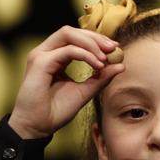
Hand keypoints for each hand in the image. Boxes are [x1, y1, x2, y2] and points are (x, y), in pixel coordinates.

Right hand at [7, 26, 123, 138]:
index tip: (115, 47)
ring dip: (90, 43)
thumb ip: (101, 77)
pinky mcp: (39, 63)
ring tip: (104, 58)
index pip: (75, 38)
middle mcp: (46, 53)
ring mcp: (40, 56)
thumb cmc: (56, 110)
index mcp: (55, 57)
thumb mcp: (85, 91)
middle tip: (113, 47)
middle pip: (71, 31)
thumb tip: (121, 65)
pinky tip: (97, 66)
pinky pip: (67, 50)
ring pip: (68, 34)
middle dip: (95, 37)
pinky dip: (85, 55)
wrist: (38, 127)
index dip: (96, 39)